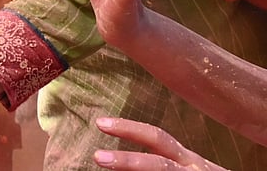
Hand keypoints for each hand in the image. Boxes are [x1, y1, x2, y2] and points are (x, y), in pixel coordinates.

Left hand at [93, 116, 229, 169]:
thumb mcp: (182, 166)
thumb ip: (158, 160)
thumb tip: (112, 161)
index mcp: (185, 158)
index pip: (157, 138)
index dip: (129, 129)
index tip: (100, 122)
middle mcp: (192, 168)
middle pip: (160, 163)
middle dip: (129, 161)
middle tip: (98, 157)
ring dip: (133, 168)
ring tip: (104, 164)